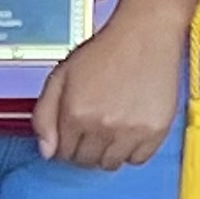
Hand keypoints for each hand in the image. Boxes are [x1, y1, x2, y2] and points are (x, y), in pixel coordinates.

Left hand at [35, 0, 186, 171]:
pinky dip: (132, 151)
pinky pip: (138, 160)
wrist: (145, 34)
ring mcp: (130, 131)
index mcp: (75, 113)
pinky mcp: (155, 131)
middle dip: (85, 149)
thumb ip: (44, 115)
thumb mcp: (61, 75)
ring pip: (111, 164)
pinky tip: (130, 129)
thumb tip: (46, 152)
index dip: (65, 143)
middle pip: (85, 162)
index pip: (62, 153)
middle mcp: (102, 126)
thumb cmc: (105, 51)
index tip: (74, 132)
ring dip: (107, 152)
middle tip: (94, 127)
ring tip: (112, 127)